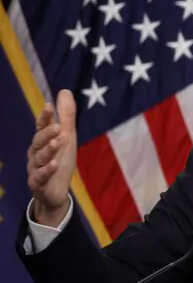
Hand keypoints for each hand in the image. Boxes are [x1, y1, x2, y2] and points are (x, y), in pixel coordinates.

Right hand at [26, 89, 76, 226]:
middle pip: (38, 141)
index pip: (41, 127)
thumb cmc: (60, 161)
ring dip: (48, 150)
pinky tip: (55, 164)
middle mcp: (36, 153)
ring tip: (59, 142)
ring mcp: (35, 168)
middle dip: (47, 134)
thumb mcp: (67, 138)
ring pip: (39, 158)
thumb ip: (66, 117)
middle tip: (58, 128)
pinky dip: (47, 170)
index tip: (49, 106)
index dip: (44, 117)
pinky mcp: (38, 184)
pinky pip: (40, 177)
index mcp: (42, 141)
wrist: (55, 192)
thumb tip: (64, 90)